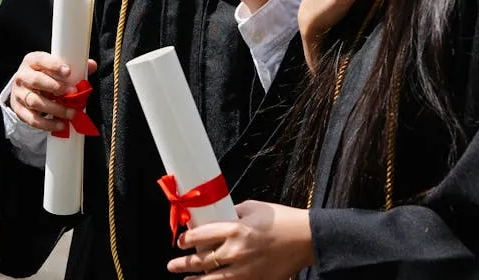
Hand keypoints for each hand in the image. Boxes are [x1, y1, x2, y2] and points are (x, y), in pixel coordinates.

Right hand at [8, 52, 98, 132]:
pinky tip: (60, 124)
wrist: (22, 88)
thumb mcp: (53, 67)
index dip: (54, 65)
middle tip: (73, 93)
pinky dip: (47, 124)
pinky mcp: (19, 110)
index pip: (41, 60)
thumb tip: (92, 65)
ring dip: (55, 109)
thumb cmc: (43, 75)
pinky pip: (32, 119)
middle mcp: (22, 76)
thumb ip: (73, 66)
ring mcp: (19, 94)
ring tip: (71, 113)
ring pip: (35, 101)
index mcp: (31, 61)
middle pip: (36, 81)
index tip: (68, 72)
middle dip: (55, 87)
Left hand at [167, 200, 312, 278]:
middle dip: (183, 264)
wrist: (305, 239)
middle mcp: (236, 251)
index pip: (201, 236)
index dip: (187, 240)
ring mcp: (246, 270)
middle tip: (172, 265)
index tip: (180, 241)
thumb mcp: (253, 208)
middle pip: (202, 261)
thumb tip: (218, 216)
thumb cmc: (281, 220)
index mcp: (235, 229)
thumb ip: (233, 213)